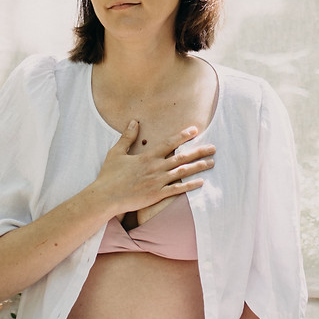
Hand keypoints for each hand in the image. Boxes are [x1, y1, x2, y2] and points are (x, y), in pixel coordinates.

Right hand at [94, 122, 214, 217]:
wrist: (106, 197)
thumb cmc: (109, 175)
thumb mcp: (116, 152)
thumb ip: (127, 137)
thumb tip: (134, 121)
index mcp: (147, 157)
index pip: (169, 143)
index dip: (182, 136)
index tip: (195, 130)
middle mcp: (155, 168)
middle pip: (181, 157)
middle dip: (199, 152)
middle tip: (213, 148)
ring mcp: (157, 182)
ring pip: (182, 172)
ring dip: (198, 167)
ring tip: (211, 163)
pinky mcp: (157, 195)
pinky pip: (177, 189)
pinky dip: (189, 185)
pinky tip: (201, 182)